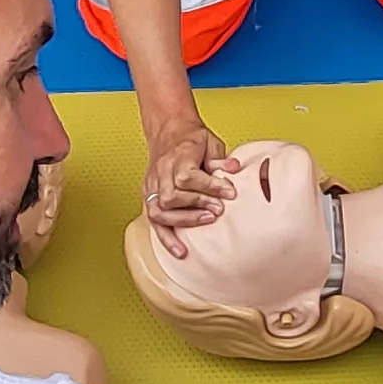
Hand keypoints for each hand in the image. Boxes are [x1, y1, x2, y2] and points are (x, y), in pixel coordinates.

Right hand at [143, 119, 237, 251]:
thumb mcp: (210, 142)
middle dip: (197, 205)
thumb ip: (220, 159)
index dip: (210, 187)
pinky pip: (154, 222)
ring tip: (205, 222)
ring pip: (160, 211)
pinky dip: (167, 238)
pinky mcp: (149, 197)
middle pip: (172, 196)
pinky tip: (180, 251)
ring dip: (184, 221)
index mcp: (176, 156)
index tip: (230, 192)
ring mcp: (152, 186)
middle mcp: (160, 172)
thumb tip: (233, 169)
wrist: (170, 132)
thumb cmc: (190, 140)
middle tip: (218, 210)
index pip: (188, 177)